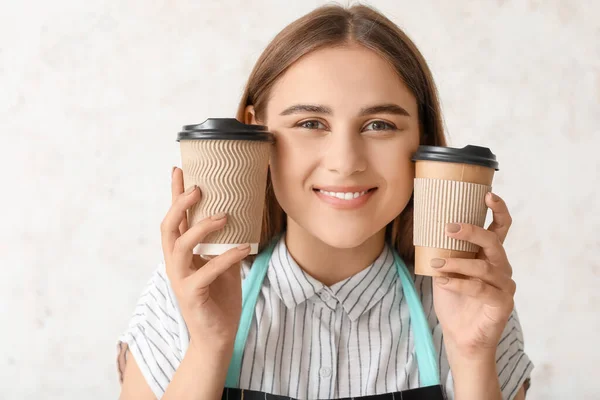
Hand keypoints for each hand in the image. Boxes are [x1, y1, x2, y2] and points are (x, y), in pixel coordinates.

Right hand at [160, 167, 250, 349]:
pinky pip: (206, 271)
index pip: (175, 218)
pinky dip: (226, 257)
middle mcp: (175, 263)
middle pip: (168, 227)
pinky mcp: (192, 295)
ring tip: (223, 216)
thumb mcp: (222, 264)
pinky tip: (243, 248)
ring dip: (201, 228)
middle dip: (180, 204)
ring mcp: (180, 279)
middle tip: (199, 187)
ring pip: (180, 246)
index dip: (174, 194)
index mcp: (181, 253)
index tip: (179, 168)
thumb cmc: (220, 297)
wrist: (218, 335)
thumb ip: (222, 244)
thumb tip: (239, 216)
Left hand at [430, 192, 515, 359]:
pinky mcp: (501, 304)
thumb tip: (423, 226)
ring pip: (483, 266)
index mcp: (491, 255)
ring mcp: (505, 286)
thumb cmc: (454, 300)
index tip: (487, 194)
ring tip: (436, 263)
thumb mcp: (445, 269)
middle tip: (448, 227)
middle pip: (494, 242)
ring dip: (457, 262)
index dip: (498, 210)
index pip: (501, 227)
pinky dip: (458, 284)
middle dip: (471, 232)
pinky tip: (442, 281)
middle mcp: (502, 267)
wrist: (460, 336)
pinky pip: (480, 289)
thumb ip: (443, 250)